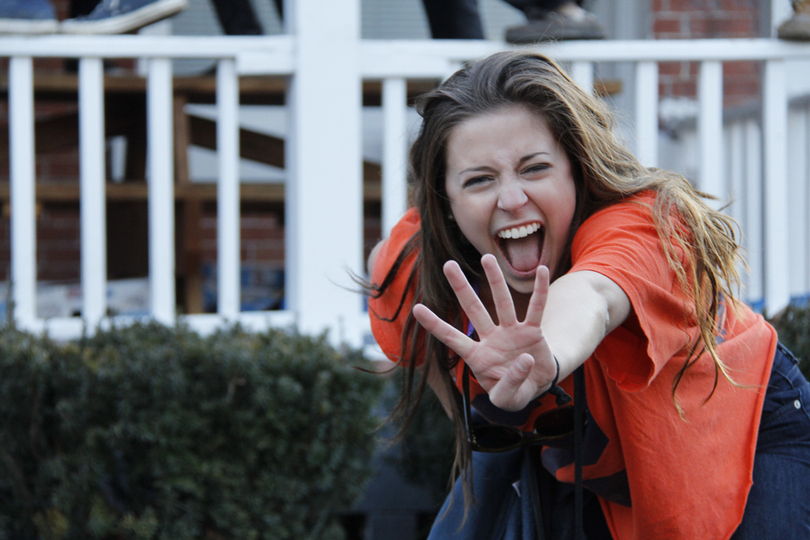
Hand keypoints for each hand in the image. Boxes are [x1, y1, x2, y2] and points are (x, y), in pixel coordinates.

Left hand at [413, 254, 558, 411]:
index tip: (417, 308)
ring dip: (495, 280)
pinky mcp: (532, 332)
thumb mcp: (507, 399)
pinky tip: (540, 269)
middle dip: (461, 288)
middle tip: (448, 265)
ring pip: (502, 302)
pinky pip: (536, 308)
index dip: (435, 325)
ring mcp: (511, 332)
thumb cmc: (513, 394)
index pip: (452, 338)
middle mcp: (491, 338)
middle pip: (474, 309)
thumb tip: (524, 359)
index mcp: (477, 356)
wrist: (534, 388)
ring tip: (486, 257)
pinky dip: (540, 290)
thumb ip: (511, 383)